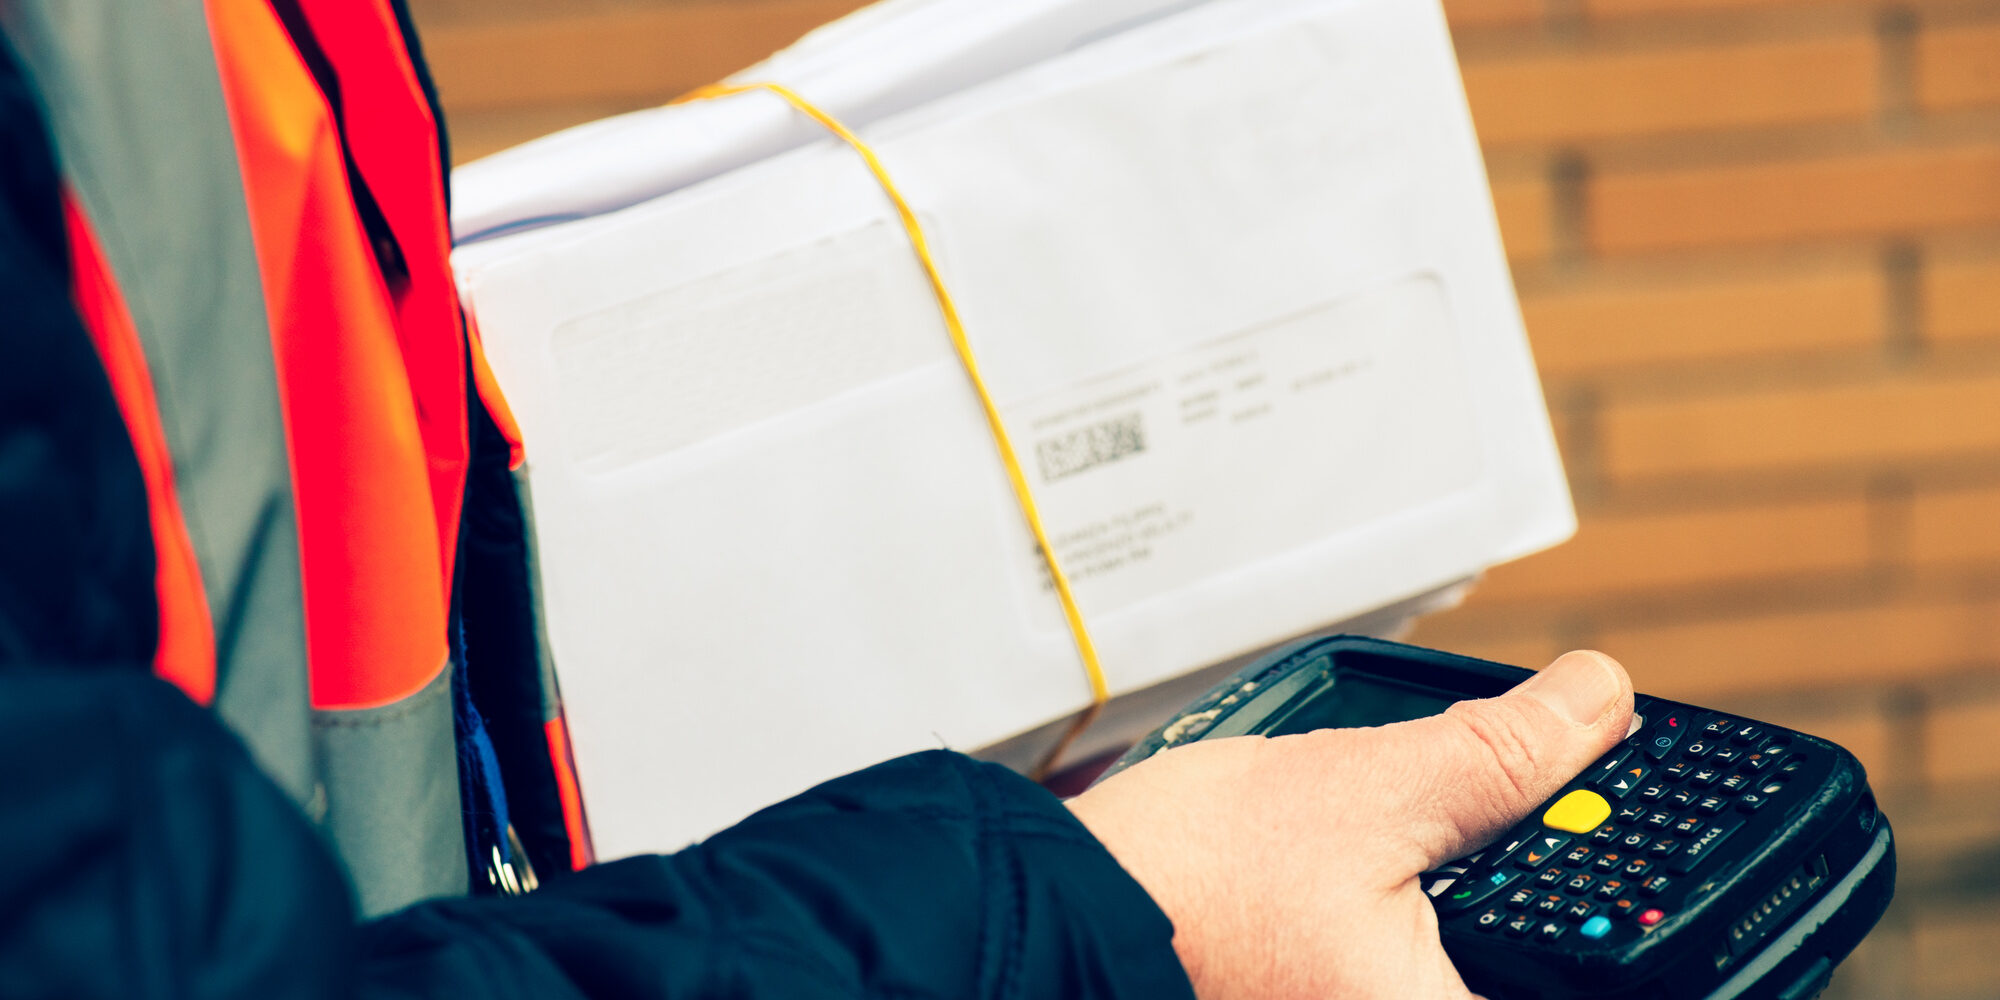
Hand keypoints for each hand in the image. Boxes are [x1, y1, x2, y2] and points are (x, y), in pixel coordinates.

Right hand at [1067, 650, 1633, 999]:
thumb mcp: (1363, 790)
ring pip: (1479, 958)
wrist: (1055, 908)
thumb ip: (1499, 753)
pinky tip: (1401, 862)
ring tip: (1466, 828)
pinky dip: (1433, 910)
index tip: (1641, 852)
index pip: (1608, 977)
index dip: (1646, 929)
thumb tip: (1593, 706)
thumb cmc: (1179, 883)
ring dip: (1492, 892)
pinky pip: (1418, 965)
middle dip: (1549, 883)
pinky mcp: (1321, 998)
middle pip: (1538, 964)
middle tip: (1550, 814)